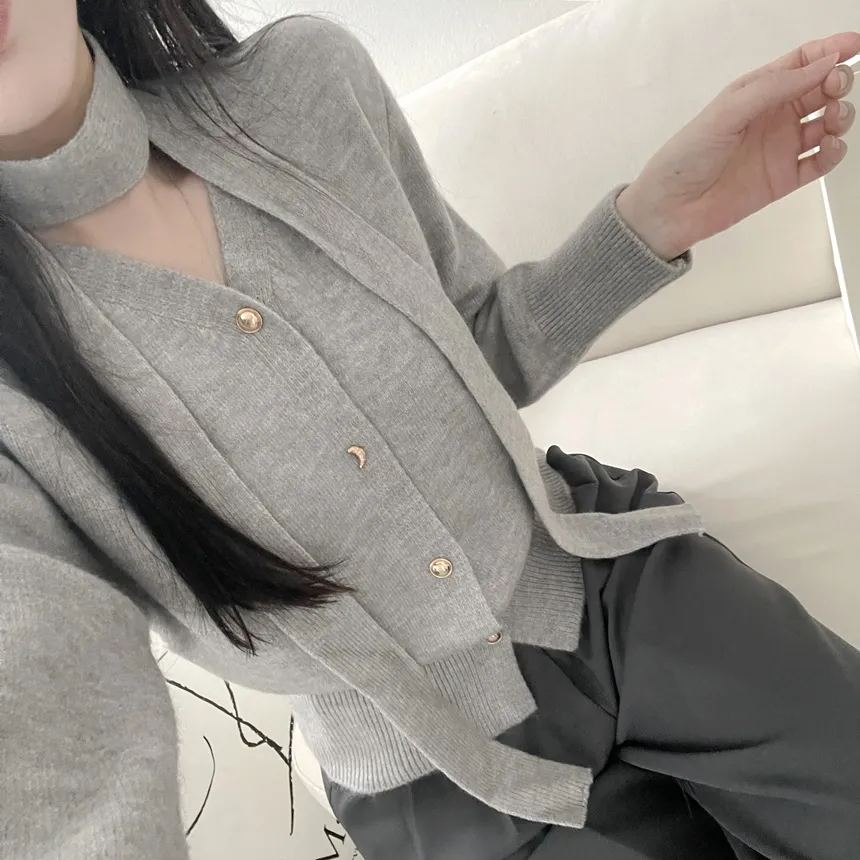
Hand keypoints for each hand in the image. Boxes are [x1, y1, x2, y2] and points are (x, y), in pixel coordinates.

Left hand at [617, 33, 859, 260]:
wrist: (670, 209)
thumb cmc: (686, 157)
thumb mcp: (727, 112)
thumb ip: (775, 87)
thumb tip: (822, 64)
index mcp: (756, 93)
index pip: (801, 62)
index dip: (829, 50)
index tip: (853, 46)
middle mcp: (772, 117)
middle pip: (821, 89)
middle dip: (837, 81)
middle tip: (836, 86)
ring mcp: (780, 148)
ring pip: (827, 124)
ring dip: (841, 116)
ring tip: (833, 119)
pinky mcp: (784, 179)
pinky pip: (820, 162)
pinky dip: (833, 152)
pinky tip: (829, 146)